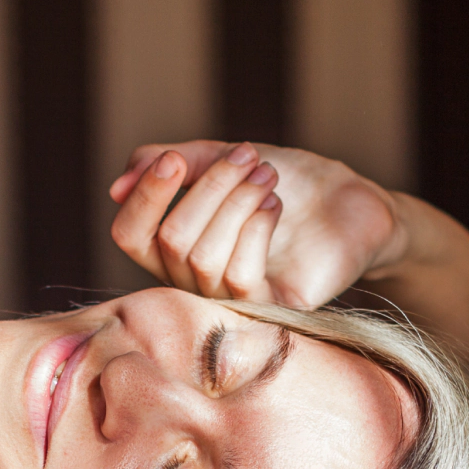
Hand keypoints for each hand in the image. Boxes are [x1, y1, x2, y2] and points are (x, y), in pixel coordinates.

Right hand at [107, 140, 405, 309]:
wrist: (352, 203)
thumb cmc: (288, 183)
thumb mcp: (224, 159)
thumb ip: (175, 164)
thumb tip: (116, 187)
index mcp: (176, 247)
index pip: (130, 235)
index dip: (145, 196)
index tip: (176, 159)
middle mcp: (195, 282)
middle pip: (169, 240)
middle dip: (209, 187)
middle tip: (249, 155)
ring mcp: (232, 302)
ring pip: (201, 257)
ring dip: (236, 201)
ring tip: (268, 174)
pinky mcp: (270, 312)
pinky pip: (239, 277)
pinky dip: (254, 227)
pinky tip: (275, 205)